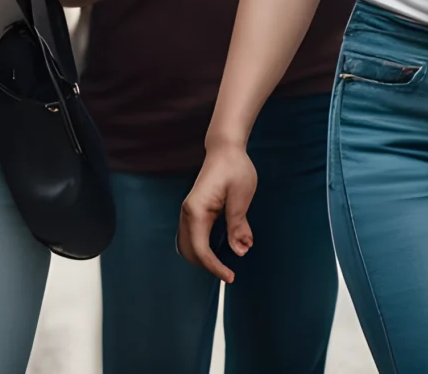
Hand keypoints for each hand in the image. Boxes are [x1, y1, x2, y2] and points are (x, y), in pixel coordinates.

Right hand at [178, 143, 257, 282]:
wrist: (224, 150)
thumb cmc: (235, 169)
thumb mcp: (241, 197)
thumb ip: (238, 225)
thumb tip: (240, 251)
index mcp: (197, 210)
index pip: (200, 248)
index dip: (214, 266)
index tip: (231, 277)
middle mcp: (187, 213)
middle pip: (189, 250)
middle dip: (206, 266)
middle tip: (229, 274)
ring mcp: (188, 212)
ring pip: (186, 245)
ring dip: (202, 259)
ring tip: (223, 267)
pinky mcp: (194, 212)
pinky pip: (191, 238)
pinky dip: (200, 250)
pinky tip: (217, 253)